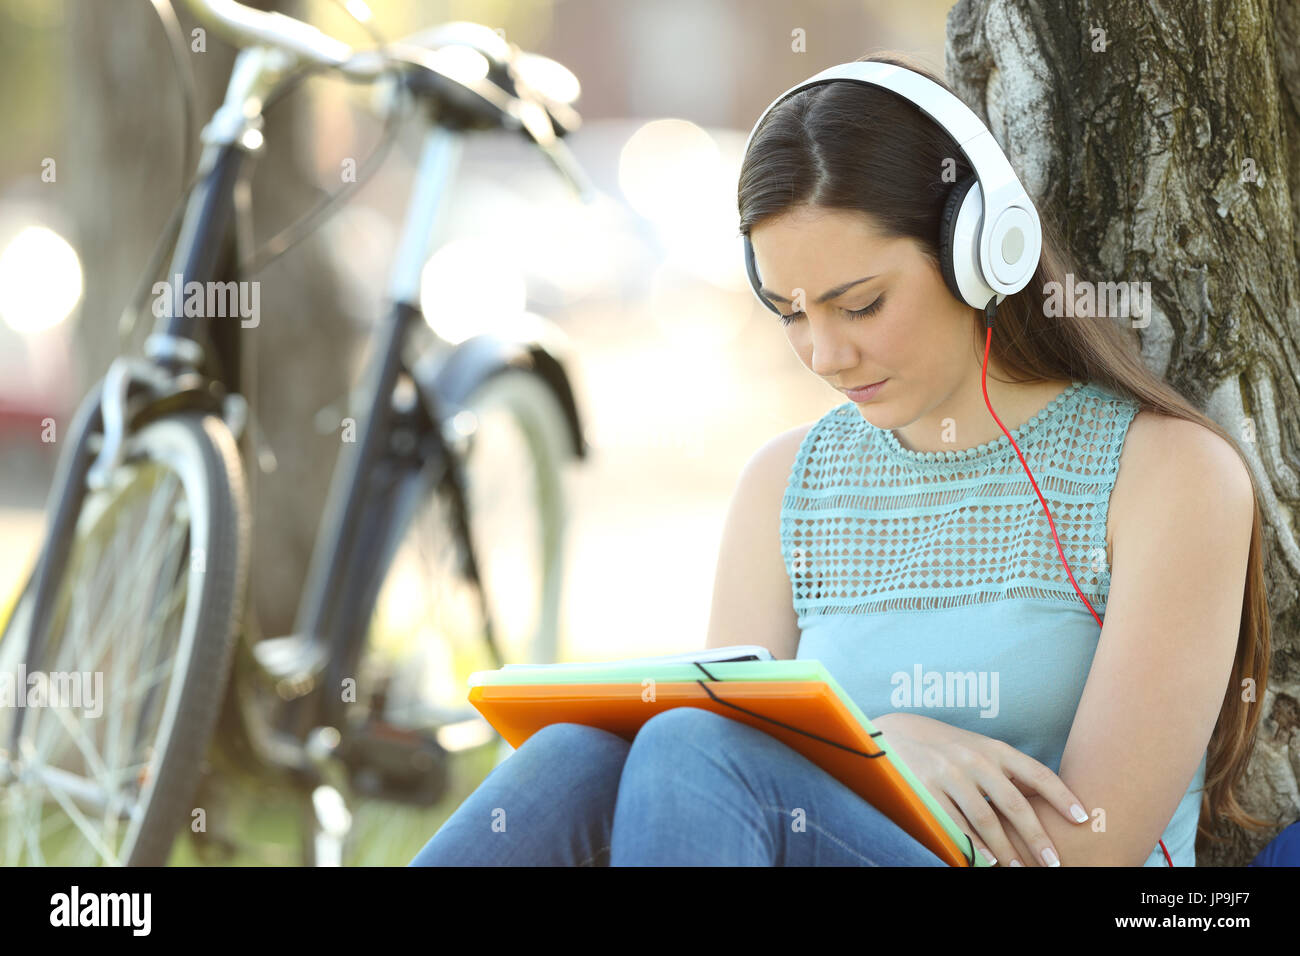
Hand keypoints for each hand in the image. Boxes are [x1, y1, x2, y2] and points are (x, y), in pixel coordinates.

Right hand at [871, 712, 1089, 866]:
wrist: (898, 733)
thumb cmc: (949, 748)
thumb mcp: (980, 750)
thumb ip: (1007, 773)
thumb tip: (1045, 803)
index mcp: (995, 750)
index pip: (1037, 773)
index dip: (1062, 796)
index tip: (1081, 819)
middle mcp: (976, 760)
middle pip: (1015, 804)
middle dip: (1037, 837)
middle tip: (1054, 862)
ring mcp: (951, 774)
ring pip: (986, 819)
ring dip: (1006, 849)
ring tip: (1021, 869)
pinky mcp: (927, 789)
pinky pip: (955, 823)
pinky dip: (973, 844)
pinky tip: (986, 860)